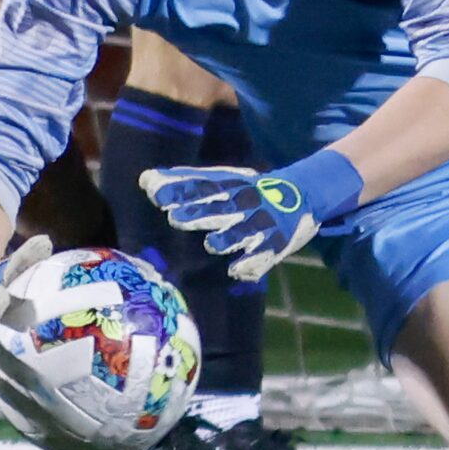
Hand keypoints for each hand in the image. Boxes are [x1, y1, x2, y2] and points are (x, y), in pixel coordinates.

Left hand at [140, 152, 362, 281]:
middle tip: (174, 216)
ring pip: (242, 233)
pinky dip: (250, 265)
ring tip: (212, 244)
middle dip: (198, 212)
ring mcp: (261, 225)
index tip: (153, 190)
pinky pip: (261, 257)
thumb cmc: (252, 190)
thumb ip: (187, 180)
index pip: (201, 185)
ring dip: (226, 239)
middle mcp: (245, 203)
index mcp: (233, 185)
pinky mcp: (274, 245)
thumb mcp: (225, 179)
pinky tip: (237, 271)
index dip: (179, 189)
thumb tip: (145, 179)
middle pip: (219, 208)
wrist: (303, 194)